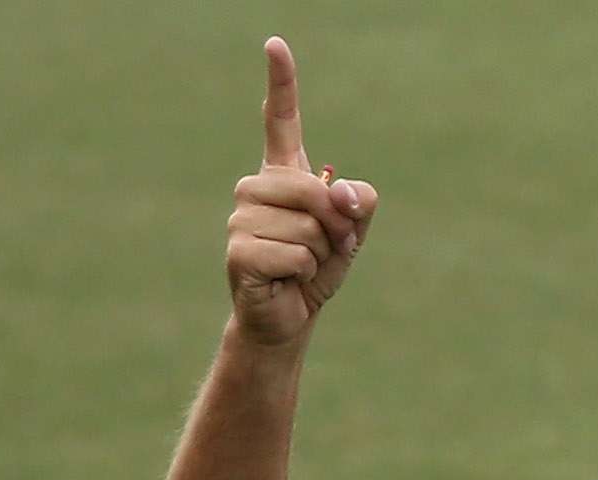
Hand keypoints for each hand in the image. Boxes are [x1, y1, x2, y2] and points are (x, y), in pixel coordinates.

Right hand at [226, 39, 377, 346]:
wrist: (288, 316)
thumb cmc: (316, 269)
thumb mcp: (351, 232)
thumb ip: (359, 204)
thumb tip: (343, 193)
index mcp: (282, 174)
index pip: (281, 121)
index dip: (281, 83)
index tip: (276, 44)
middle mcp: (255, 187)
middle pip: (315, 191)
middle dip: (336, 227)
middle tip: (326, 248)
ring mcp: (241, 217)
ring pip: (309, 227)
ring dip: (320, 255)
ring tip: (301, 265)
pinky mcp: (239, 250)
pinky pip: (296, 254)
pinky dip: (305, 273)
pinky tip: (288, 279)